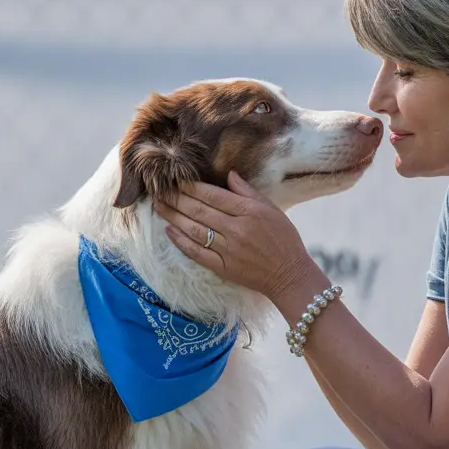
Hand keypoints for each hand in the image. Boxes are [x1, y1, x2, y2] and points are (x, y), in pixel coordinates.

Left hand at [153, 171, 323, 300]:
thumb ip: (248, 192)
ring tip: (158, 207)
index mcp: (249, 211)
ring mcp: (228, 249)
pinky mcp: (223, 267)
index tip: (176, 180)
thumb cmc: (283, 239)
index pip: (213, 195)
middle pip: (199, 210)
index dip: (192, 187)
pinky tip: (169, 231)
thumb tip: (229, 174)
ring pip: (194, 230)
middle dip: (176, 199)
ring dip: (173, 217)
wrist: (289, 274)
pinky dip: (181, 242)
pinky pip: (196, 253)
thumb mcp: (271, 209)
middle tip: (159, 190)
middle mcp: (236, 229)